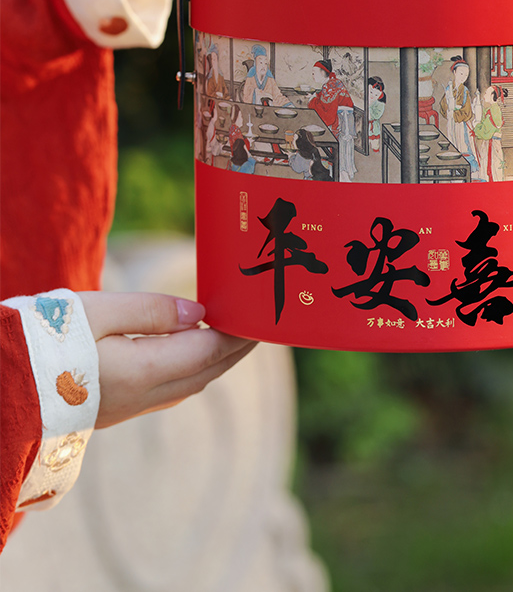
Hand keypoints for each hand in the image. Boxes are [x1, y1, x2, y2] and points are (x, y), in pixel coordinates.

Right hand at [78, 292, 253, 428]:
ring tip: (228, 339)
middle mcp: (138, 398)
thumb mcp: (97, 311)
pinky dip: (189, 373)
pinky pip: (166, 394)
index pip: (206, 352)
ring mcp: (124, 410)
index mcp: (140, 372)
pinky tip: (186, 357)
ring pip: (186, 388)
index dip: (235, 334)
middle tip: (256, 329)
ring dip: (213, 364)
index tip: (255, 318)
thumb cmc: (45, 338)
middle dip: (233, 352)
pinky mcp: (111, 412)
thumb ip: (150, 310)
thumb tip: (198, 314)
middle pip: (203, 374)